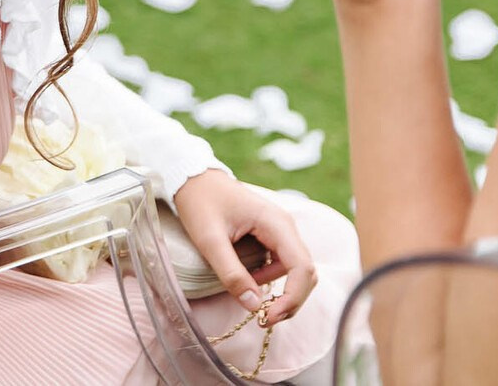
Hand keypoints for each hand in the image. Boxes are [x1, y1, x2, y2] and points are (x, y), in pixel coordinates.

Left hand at [172, 170, 317, 321]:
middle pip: (305, 272)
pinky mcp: (271, 235)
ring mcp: (280, 230)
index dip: (292, 297)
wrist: (193, 178)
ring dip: (281, 291)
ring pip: (295, 270)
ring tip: (253, 302)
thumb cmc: (200, 203)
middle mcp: (285, 227)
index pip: (302, 268)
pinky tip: (251, 284)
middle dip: (290, 299)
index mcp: (276, 224)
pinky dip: (272, 279)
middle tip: (263, 319)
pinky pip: (282, 263)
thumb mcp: (210, 240)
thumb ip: (231, 273)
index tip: (268, 316)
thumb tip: (253, 305)